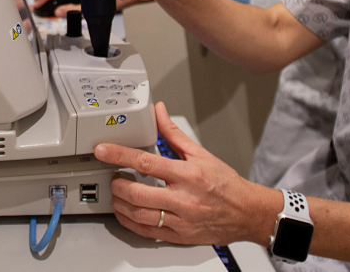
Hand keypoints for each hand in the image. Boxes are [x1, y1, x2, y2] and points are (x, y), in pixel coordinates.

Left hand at [94, 102, 275, 245]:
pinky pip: (146, 232)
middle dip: (117, 184)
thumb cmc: (226, 184)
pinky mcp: (178, 236)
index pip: (146, 163)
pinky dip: (130, 222)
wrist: (247, 213)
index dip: (120, 155)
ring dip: (120, 204)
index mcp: (187, 175)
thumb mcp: (201, 153)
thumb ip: (173, 134)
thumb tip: (159, 112)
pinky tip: (126, 212)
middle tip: (113, 176)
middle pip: (137, 194)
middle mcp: (183, 199)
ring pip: (139, 215)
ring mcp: (180, 220)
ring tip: (117, 194)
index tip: (103, 150)